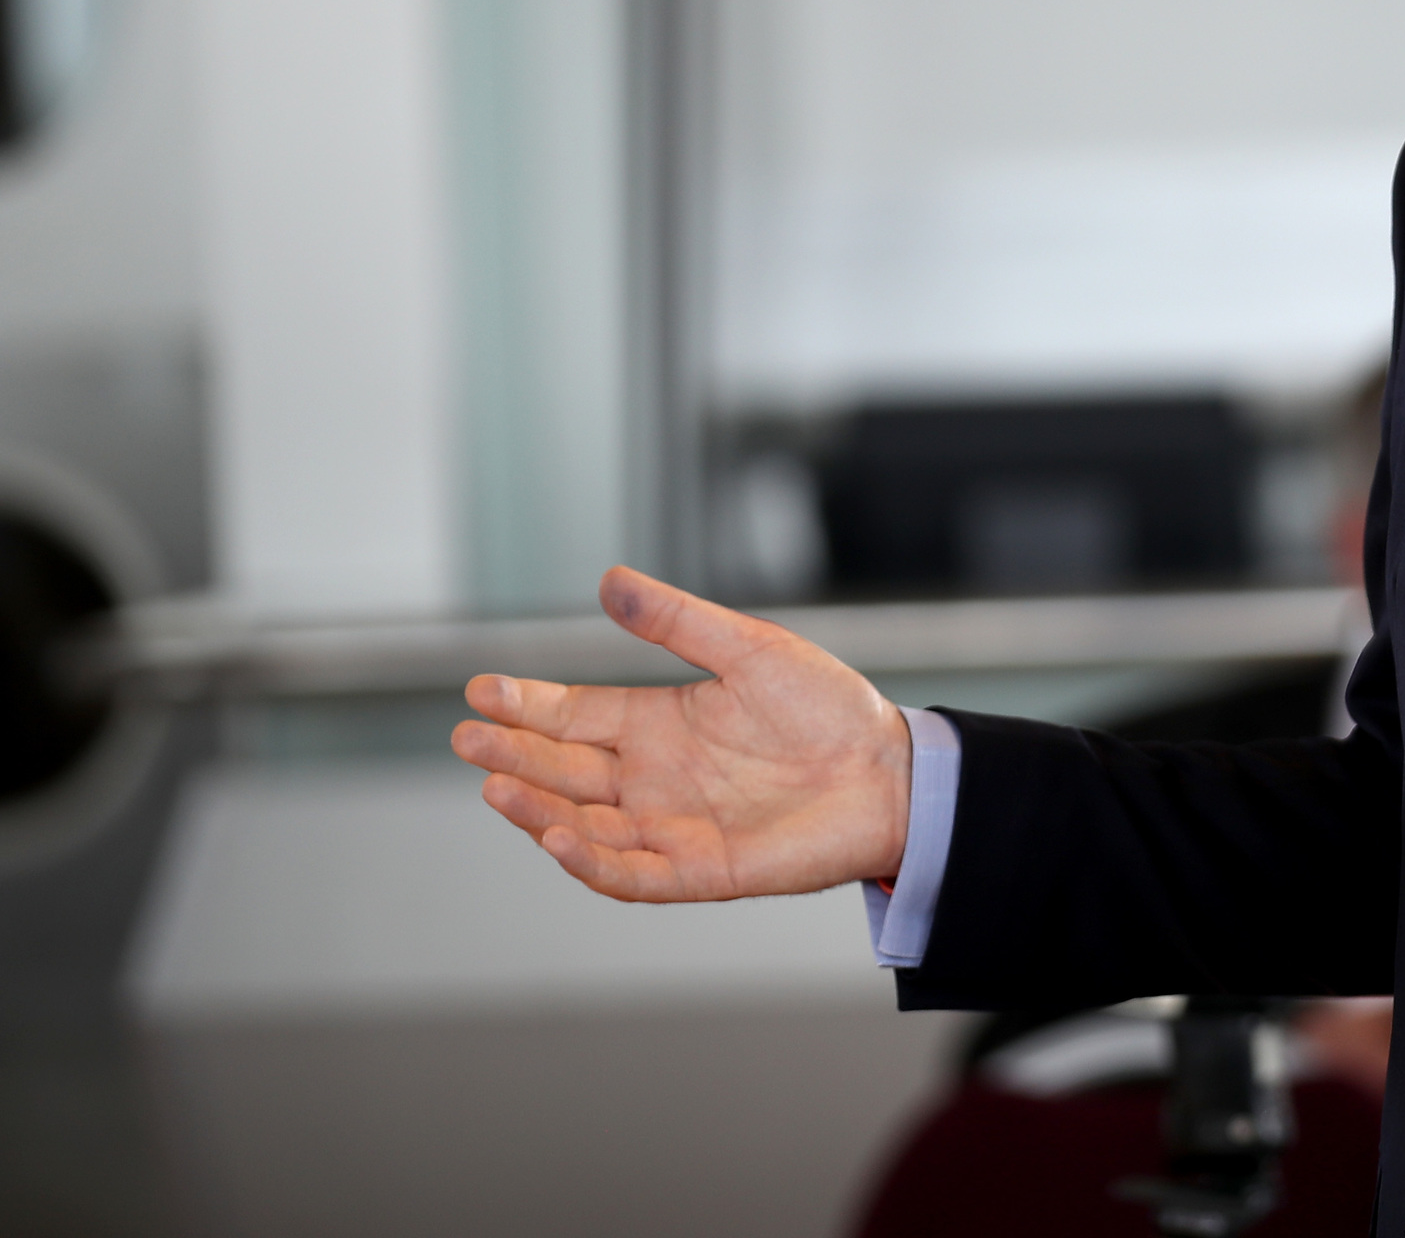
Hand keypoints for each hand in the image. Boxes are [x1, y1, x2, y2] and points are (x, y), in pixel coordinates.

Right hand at [451, 567, 914, 902]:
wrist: (890, 771)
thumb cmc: (828, 710)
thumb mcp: (750, 651)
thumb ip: (678, 622)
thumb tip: (610, 579)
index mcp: (659, 724)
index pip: (574, 716)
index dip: (526, 705)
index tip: (479, 689)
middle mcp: (654, 778)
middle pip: (564, 769)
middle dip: (513, 754)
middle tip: (466, 737)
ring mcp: (672, 826)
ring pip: (582, 824)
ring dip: (536, 808)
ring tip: (495, 784)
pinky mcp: (700, 869)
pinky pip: (630, 873)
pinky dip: (589, 860)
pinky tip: (556, 835)